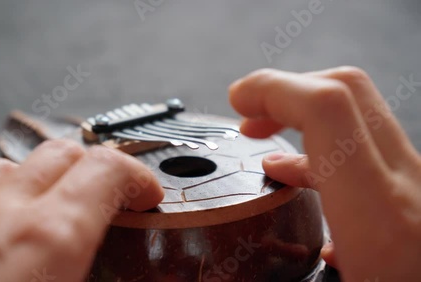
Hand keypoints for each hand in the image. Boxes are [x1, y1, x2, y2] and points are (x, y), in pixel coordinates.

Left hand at [0, 140, 163, 281]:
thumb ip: (93, 280)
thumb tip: (102, 277)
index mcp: (46, 240)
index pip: (107, 169)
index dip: (137, 176)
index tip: (145, 195)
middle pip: (61, 153)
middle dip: (94, 171)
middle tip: (107, 202)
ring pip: (9, 167)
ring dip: (41, 182)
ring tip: (51, 215)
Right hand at [229, 66, 420, 281]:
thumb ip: (287, 277)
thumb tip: (229, 279)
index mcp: (384, 223)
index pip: (329, 110)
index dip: (274, 90)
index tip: (237, 101)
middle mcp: (410, 192)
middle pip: (347, 92)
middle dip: (284, 90)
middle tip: (245, 114)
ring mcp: (419, 189)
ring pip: (359, 113)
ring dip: (301, 112)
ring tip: (261, 135)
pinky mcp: (417, 199)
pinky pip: (365, 149)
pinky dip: (319, 146)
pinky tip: (295, 176)